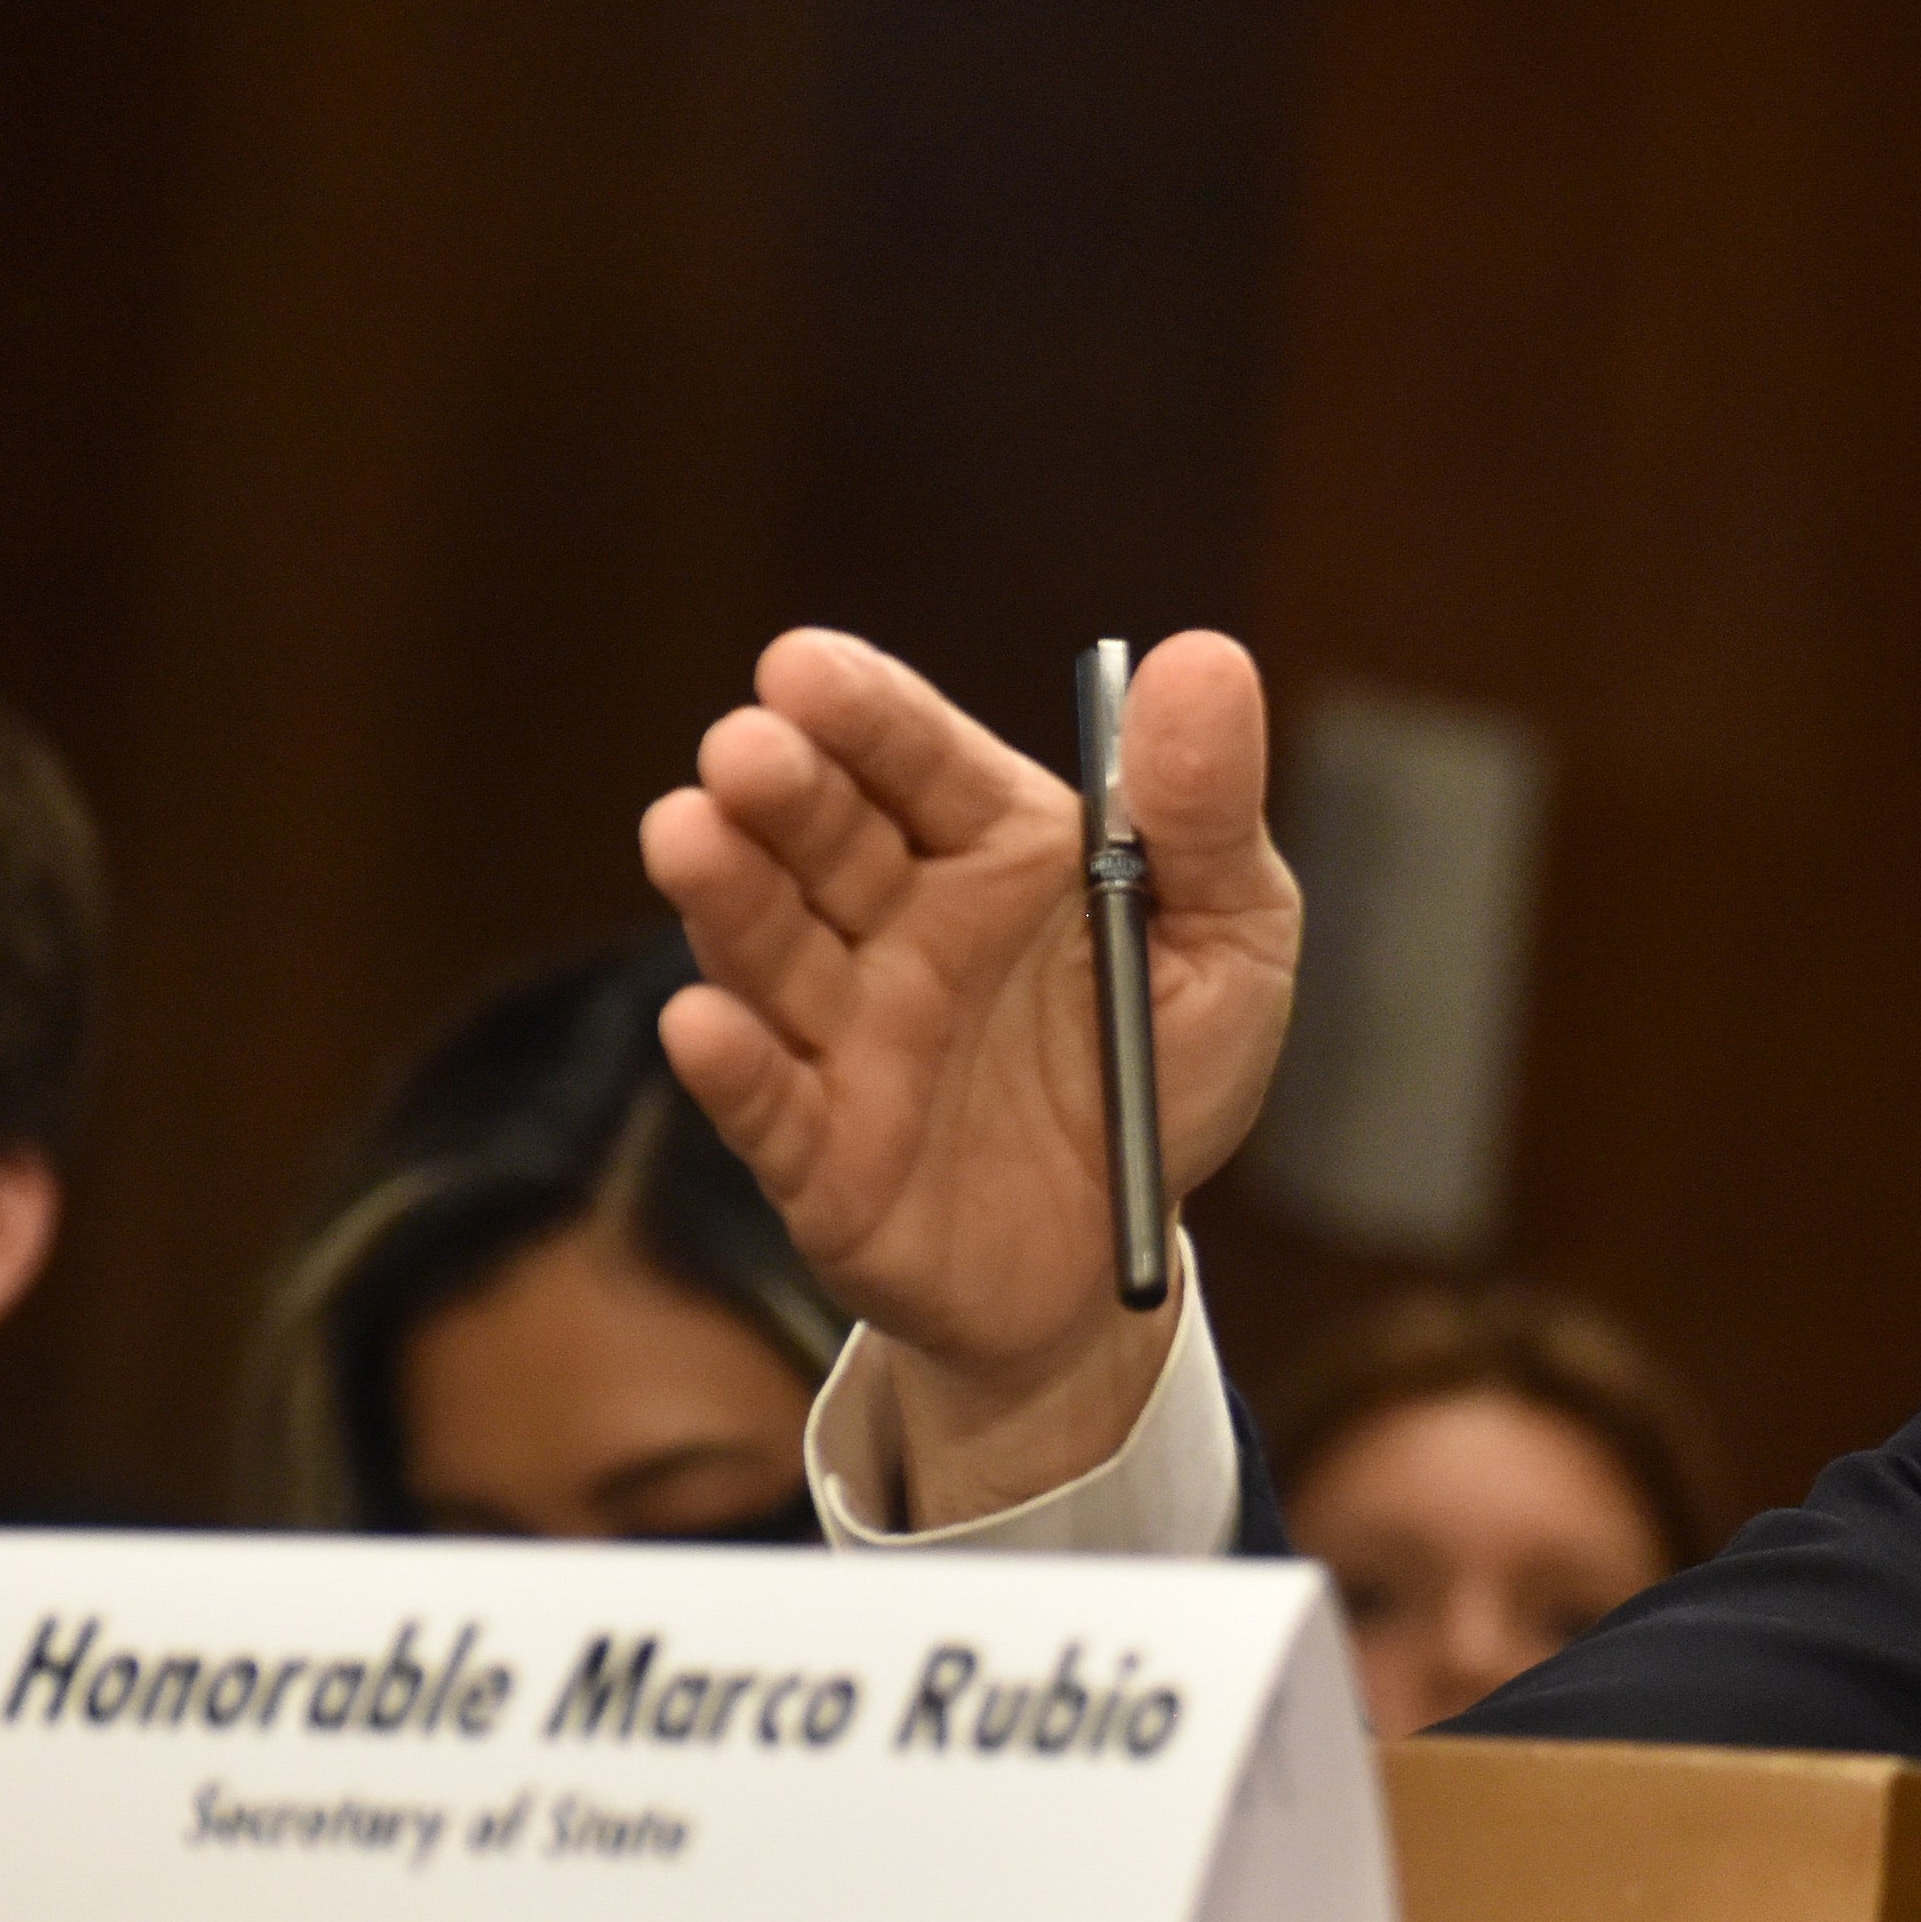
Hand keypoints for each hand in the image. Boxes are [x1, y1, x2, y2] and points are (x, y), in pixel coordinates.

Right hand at [635, 627, 1297, 1520]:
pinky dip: (732, 1066)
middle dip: (781, 789)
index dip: (863, 713)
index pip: (917, 760)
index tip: (804, 666)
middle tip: (745, 748)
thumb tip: (1205, 655)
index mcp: (995, 850)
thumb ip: (1206, 813)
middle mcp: (898, 925)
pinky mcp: (819, 1152)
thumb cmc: (1166, 1073)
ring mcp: (846, 1034)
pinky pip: (767, 1105)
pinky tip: (704, 1022)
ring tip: (689, 833)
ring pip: (771, 951)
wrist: (1120, 1265)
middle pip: (826, 839)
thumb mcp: (1231, 939)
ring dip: (728, 896)